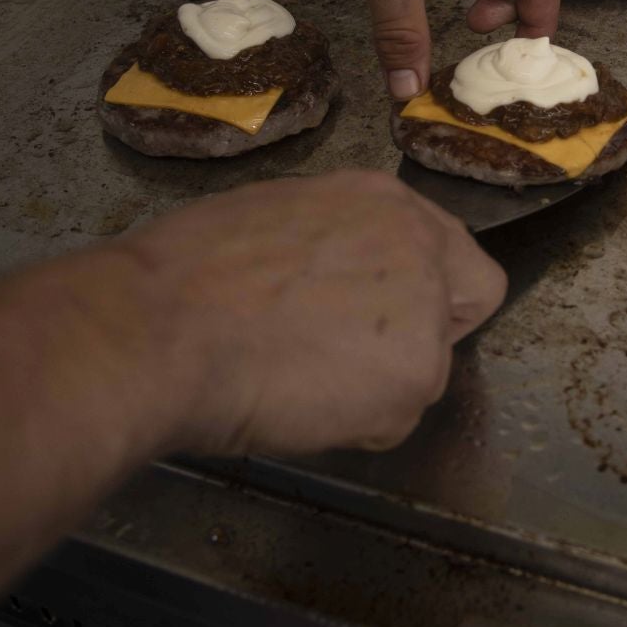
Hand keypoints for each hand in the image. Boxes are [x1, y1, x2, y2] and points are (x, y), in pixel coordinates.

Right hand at [111, 170, 506, 456]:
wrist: (163, 326)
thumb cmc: (187, 274)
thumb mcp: (277, 222)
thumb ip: (334, 244)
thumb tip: (336, 277)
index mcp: (383, 201)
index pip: (451, 249)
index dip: (422, 288)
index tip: (379, 312)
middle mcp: (420, 246)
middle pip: (463, 301)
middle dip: (421, 336)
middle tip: (352, 359)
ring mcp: (424, 312)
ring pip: (426, 370)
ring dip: (377, 387)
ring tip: (299, 382)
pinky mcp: (415, 377)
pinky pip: (394, 419)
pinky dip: (354, 426)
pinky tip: (297, 404)